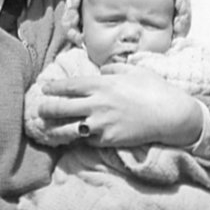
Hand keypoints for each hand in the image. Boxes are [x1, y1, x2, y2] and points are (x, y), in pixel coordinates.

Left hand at [36, 64, 203, 147]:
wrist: (171, 115)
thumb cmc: (154, 89)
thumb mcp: (134, 70)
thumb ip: (114, 69)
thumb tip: (102, 71)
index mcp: (102, 85)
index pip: (69, 86)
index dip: (53, 87)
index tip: (44, 87)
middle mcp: (97, 104)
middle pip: (61, 108)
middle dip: (45, 109)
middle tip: (39, 109)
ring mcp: (102, 124)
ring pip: (68, 129)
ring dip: (55, 129)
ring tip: (48, 128)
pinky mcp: (109, 140)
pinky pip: (88, 140)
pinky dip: (82, 138)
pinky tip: (77, 137)